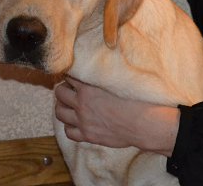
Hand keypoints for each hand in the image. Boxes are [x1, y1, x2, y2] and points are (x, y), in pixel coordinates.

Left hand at [54, 77, 179, 155]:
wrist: (143, 123)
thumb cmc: (137, 100)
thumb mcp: (120, 80)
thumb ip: (106, 75)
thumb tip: (103, 67)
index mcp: (89, 88)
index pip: (69, 76)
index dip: (71, 74)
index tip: (75, 75)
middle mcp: (82, 104)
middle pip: (59, 93)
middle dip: (63, 89)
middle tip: (70, 89)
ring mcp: (83, 121)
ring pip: (59, 113)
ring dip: (62, 106)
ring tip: (69, 105)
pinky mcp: (87, 135)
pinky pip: (68, 132)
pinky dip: (70, 126)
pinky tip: (76, 122)